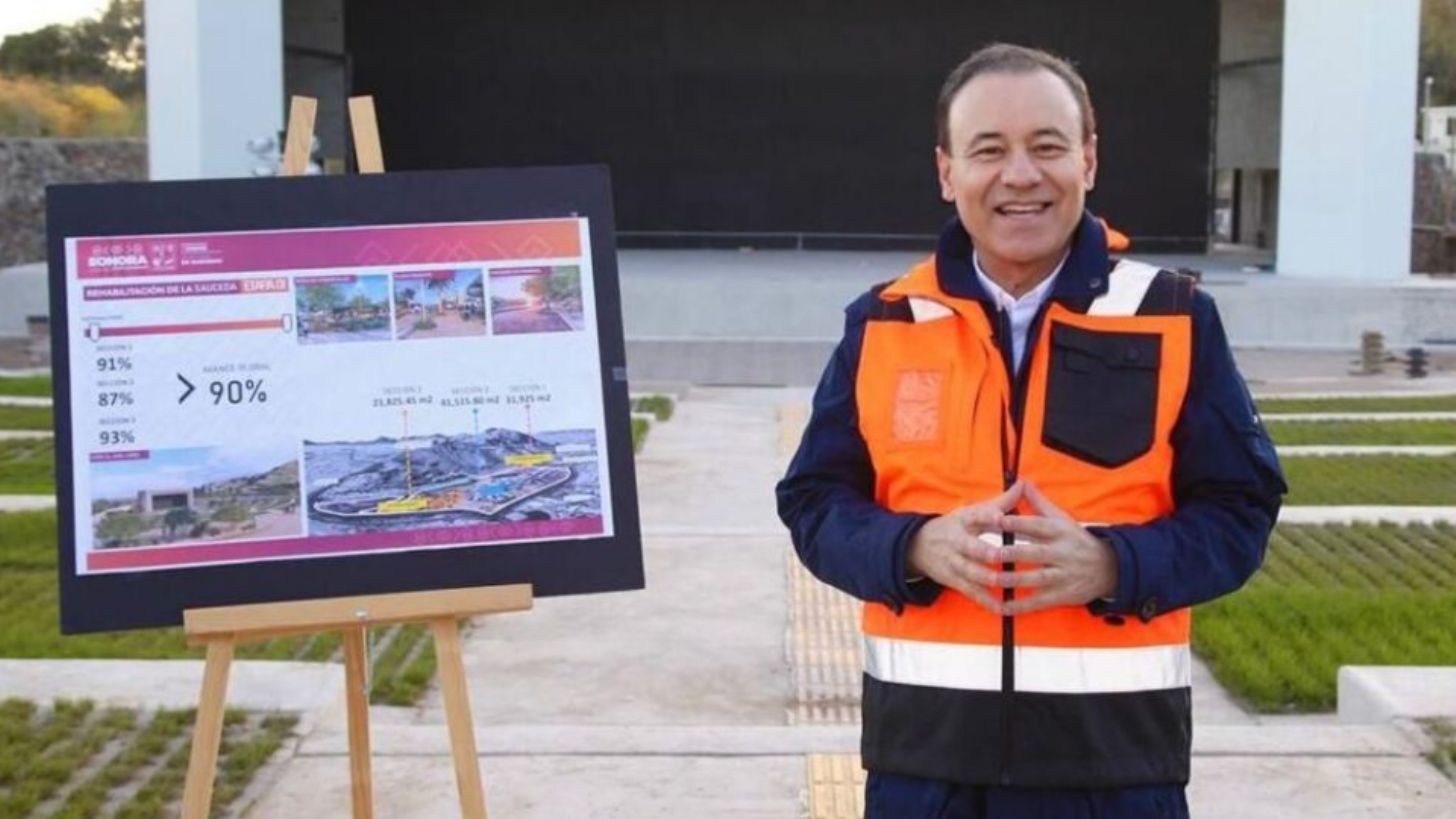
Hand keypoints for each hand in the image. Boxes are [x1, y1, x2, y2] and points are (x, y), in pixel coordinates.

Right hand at [906, 482, 1023, 613]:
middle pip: (968, 546)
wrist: (918, 546)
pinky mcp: (953, 580)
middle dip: (983, 551)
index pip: (974, 516)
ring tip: (1002, 581)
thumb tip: (1023, 484)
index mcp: (962, 521)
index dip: (986, 516)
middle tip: (999, 554)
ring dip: (984, 576)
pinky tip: (1000, 607)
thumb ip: (1000, 502)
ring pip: (968, 571)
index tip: (1000, 516)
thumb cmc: (956, 526)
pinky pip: (970, 592)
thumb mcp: (972, 512)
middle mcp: (955, 541)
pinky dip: (984, 600)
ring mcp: (953, 562)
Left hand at [996, 482, 1117, 615]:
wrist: (1110, 568)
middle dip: (1014, 553)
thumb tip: (1022, 481)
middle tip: (990, 553)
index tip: (997, 519)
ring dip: (1014, 580)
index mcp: (1061, 532)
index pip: (1038, 525)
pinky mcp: (1062, 595)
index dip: (1018, 522)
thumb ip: (1039, 503)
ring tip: (992, 579)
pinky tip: (1002, 607)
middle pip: (1036, 553)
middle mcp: (1063, 553)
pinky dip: (1020, 606)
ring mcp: (1063, 576)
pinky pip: (1039, 602)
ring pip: (1037, 578)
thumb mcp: (1062, 519)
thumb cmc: (1076, 540)